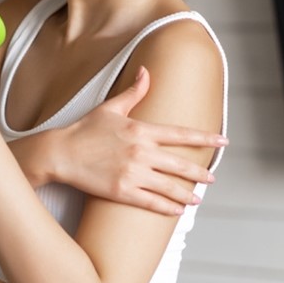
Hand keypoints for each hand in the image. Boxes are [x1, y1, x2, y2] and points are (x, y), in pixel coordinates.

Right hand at [45, 66, 227, 214]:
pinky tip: (176, 210)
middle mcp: (140, 152)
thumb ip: (134, 92)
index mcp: (141, 130)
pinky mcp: (122, 191)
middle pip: (180, 165)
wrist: (60, 153)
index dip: (204, 138)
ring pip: (169, 187)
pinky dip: (167, 208)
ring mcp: (132, 174)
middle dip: (199, 172)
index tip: (222, 141)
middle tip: (211, 178)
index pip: (180, 135)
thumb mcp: (110, 107)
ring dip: (186, 194)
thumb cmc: (84, 130)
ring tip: (196, 199)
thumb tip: (146, 72)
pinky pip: (151, 203)